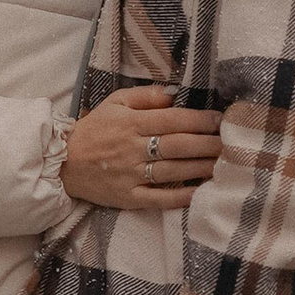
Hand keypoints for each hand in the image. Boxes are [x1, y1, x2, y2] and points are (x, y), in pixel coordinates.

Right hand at [63, 82, 223, 213]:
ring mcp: (131, 175)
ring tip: (223, 164)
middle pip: (178, 145)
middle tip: (231, 143)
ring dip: (201, 167)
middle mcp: (132, 149)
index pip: (172, 120)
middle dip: (208, 144)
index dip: (200, 120)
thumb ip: (145, 96)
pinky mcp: (128, 197)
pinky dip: (181, 196)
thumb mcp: (114, 103)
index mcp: (131, 123)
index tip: (221, 120)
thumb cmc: (94, 130)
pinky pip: (159, 199)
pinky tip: (200, 192)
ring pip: (173, 170)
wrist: (63, 163)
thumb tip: (175, 94)